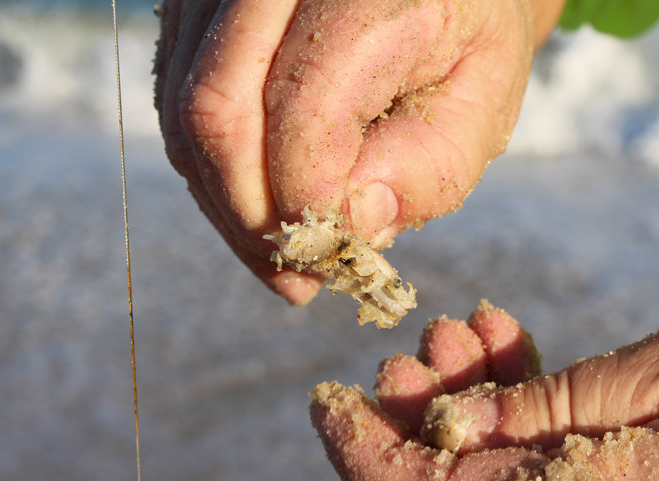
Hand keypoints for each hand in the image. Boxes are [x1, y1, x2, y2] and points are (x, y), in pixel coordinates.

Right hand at [153, 0, 562, 304]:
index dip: (307, 202)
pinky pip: (174, 97)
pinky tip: (258, 201)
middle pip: (216, 109)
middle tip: (295, 276)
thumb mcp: (485, 97)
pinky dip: (211, 167)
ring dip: (225, 202)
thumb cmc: (466, 29)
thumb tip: (350, 228)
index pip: (302, 108)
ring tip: (282, 247)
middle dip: (251, 217)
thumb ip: (430, 167)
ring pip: (182, 109)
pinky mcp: (196, 6)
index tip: (334, 256)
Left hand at [310, 299, 658, 480]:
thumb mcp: (654, 395)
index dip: (368, 457)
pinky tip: (503, 333)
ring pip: (488, 459)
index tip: (329, 404)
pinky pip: (537, 441)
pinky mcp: (611, 470)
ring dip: (461, 393)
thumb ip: (543, 417)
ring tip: (458, 332)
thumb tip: (447, 423)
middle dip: (415, 417)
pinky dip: (512, 392)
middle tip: (407, 353)